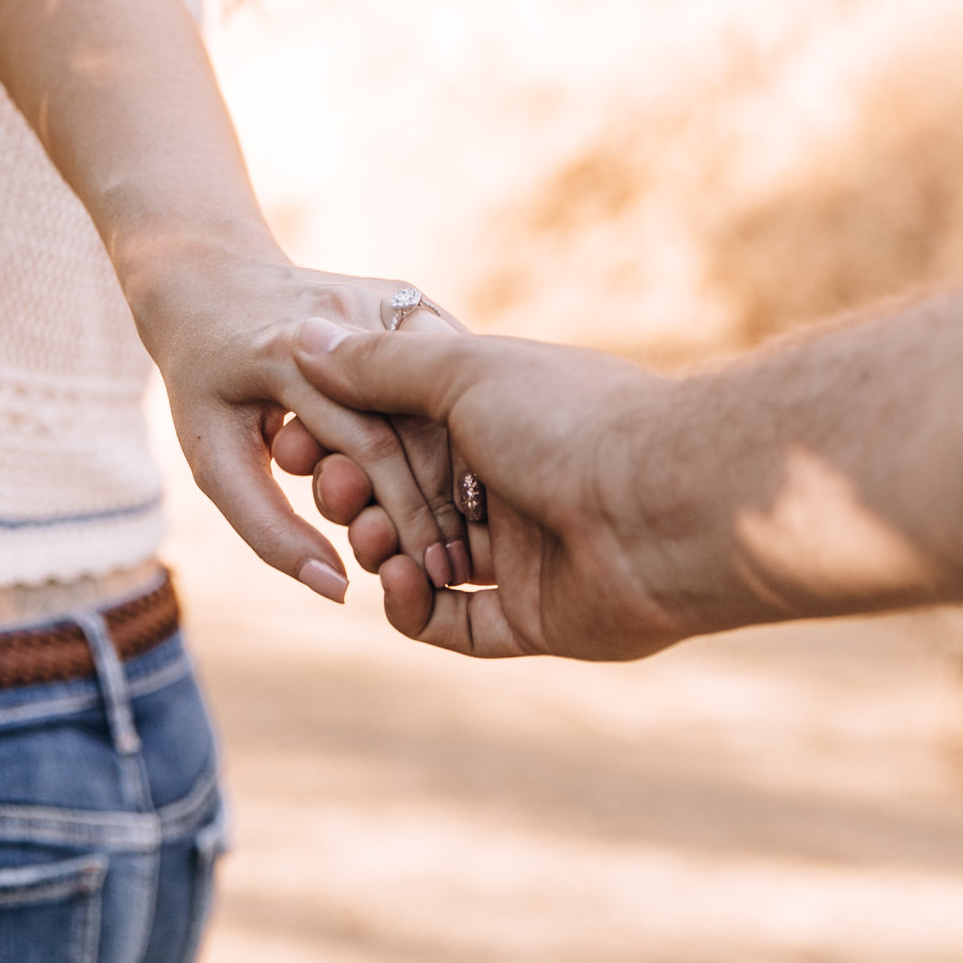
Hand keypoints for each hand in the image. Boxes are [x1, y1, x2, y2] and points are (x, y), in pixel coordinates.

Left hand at [129, 254, 474, 600]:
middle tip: (463, 563)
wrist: (209, 279)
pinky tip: (479, 472)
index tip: (429, 576)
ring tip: (476, 526)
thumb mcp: (214, 460)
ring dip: (467, 461)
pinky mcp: (406, 296)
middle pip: (420, 422)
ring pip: (447, 392)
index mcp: (289, 354)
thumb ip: (268, 529)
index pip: (370, 447)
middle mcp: (342, 320)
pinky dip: (464, 421)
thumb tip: (337, 590)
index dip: (407, 518)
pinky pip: (450, 366)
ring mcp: (381, 298)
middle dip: (446, 501)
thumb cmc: (205, 382)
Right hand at [278, 320, 701, 658]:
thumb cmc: (570, 419)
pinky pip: (454, 623)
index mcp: (500, 422)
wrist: (662, 502)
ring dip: (382, 553)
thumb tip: (301, 339)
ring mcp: (524, 554)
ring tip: (367, 539)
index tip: (300, 444)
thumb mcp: (463, 372)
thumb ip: (380, 365)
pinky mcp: (532, 617)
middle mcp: (512, 486)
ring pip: (427, 563)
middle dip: (360, 502)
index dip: (351, 443)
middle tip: (330, 496)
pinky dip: (414, 608)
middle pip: (409, 503)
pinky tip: (394, 582)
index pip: (405, 437)